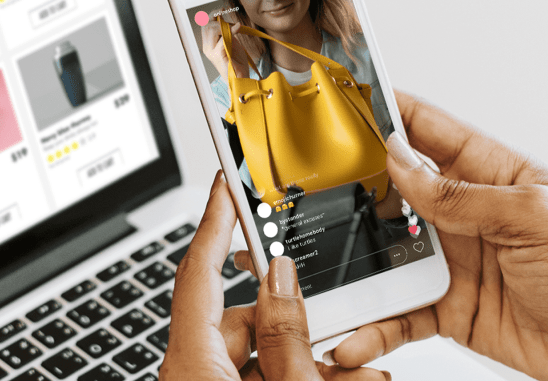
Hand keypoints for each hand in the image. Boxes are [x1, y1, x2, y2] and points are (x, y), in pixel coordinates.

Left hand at [159, 171, 390, 380]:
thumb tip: (283, 278)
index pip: (199, 273)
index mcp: (194, 367)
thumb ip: (286, 335)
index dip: (215, 221)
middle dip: (295, 315)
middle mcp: (197, 373)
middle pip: (244, 314)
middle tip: (338, 319)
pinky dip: (298, 370)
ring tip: (353, 369)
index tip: (226, 184)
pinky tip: (339, 375)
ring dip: (308, 353)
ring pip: (261, 347)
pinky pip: (262, 370)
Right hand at [201, 17, 250, 79]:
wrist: (240, 78)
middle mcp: (207, 49)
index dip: (212, 16)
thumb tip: (225, 20)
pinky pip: (223, 39)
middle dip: (217, 18)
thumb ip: (227, 33)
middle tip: (228, 17)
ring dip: (224, 25)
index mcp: (208, 45)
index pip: (205, 25)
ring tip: (235, 28)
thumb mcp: (231, 43)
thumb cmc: (237, 62)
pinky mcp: (219, 56)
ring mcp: (211, 53)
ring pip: (212, 30)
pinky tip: (238, 27)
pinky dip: (231, 31)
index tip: (222, 10)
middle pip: (207, 26)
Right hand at [324, 91, 547, 380]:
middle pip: (399, 188)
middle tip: (319, 182)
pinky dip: (376, 322)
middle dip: (358, 184)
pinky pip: (401, 309)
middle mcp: (468, 213)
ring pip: (389, 250)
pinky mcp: (447, 304)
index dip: (392, 112)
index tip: (352, 98)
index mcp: (496, 175)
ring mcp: (454, 258)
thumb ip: (461, 195)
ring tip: (328, 266)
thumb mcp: (534, 219)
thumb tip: (403, 164)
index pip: (433, 130)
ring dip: (359, 260)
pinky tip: (360, 331)